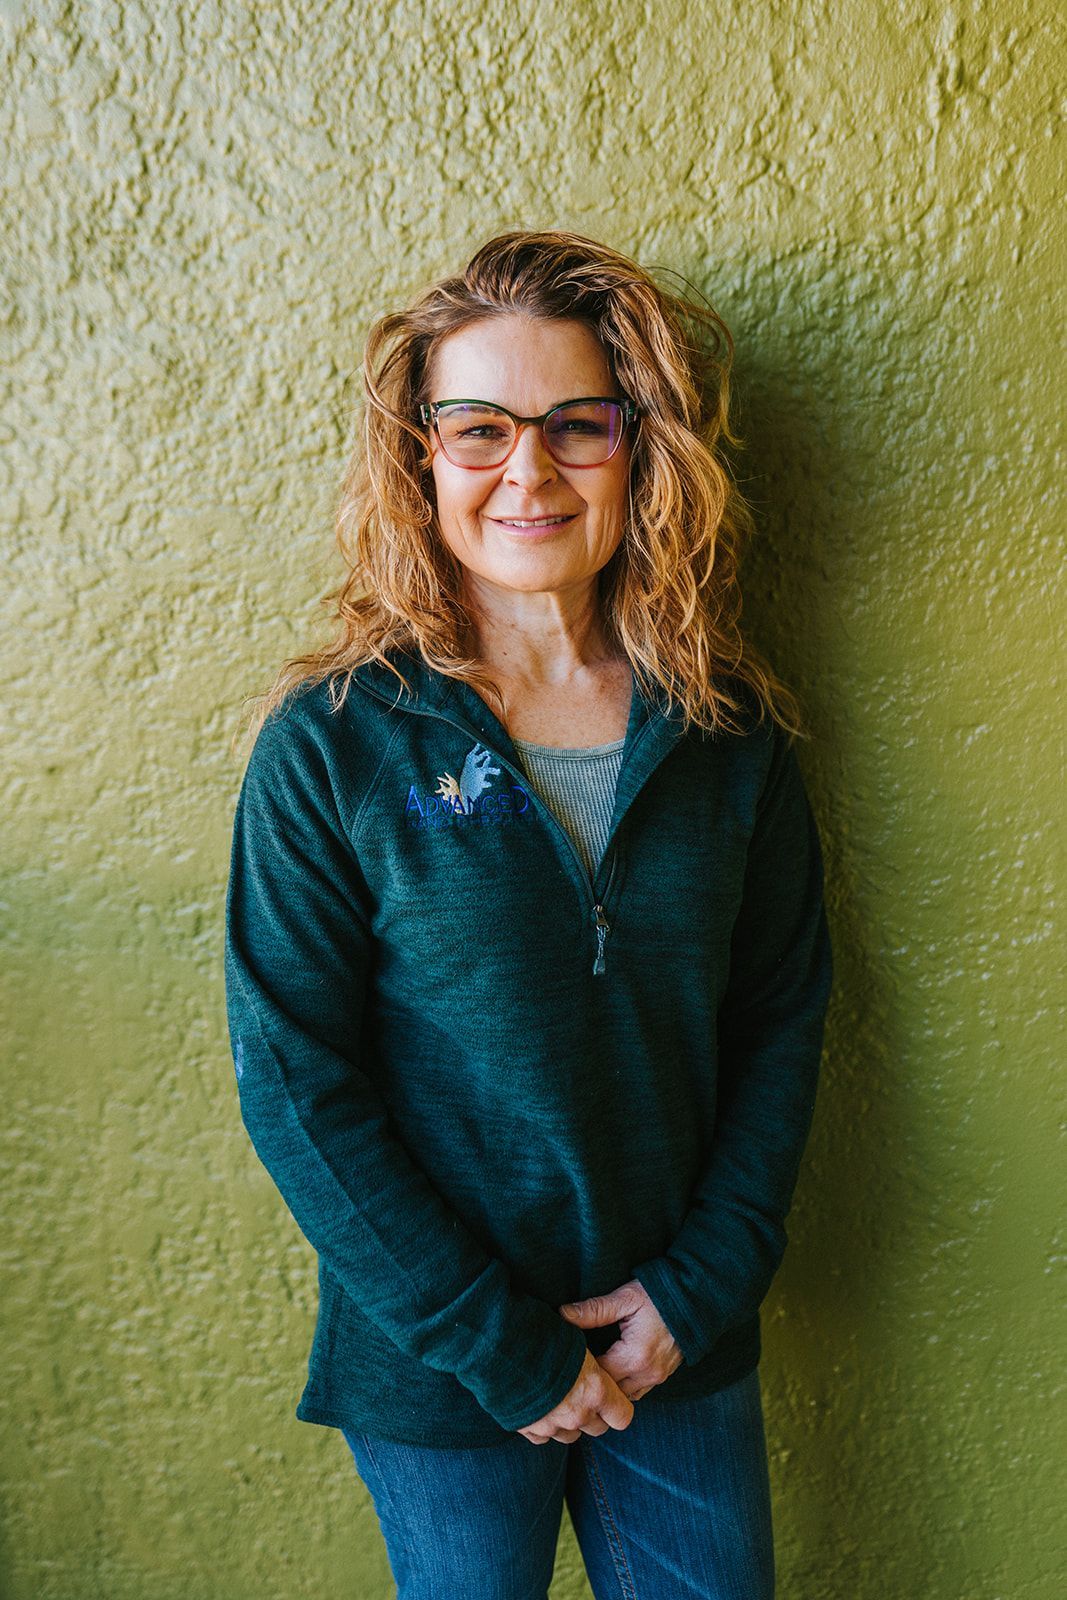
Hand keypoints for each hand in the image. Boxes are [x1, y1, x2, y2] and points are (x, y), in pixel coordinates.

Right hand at [516, 1346, 633, 1444]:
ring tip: (558, 1398)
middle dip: (593, 1414)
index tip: (609, 1394)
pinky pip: (544, 1437)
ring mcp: (554, 1425)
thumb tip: (593, 1364)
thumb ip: (590, 1363)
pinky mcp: (530, 1429)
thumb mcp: (575, 1339)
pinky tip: (537, 1405)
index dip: (617, 1406)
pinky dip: (543, 1425)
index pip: (623, 1416)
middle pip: (598, 1428)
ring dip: (569, 1422)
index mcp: (596, 1391)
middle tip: (581, 1392)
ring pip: (571, 1436)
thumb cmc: (543, 1335)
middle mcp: (578, 1413)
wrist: (502, 1346)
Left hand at [559, 1279, 683, 1401]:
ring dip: (610, 1385)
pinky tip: (613, 1368)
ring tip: (595, 1367)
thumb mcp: (625, 1298)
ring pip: (624, 1394)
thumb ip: (594, 1310)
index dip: (582, 1367)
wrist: (695, 1298)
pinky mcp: (664, 1375)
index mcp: (635, 1356)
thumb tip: (563, 1314)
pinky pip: (638, 1390)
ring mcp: (658, 1377)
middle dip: (595, 1380)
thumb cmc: (658, 1295)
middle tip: (578, 1364)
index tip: (571, 1355)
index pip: (598, 1375)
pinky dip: (624, 1384)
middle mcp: (648, 1373)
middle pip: (610, 1390)